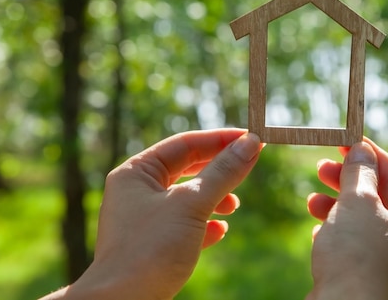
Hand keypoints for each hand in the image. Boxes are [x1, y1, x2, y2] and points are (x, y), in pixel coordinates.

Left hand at [40, 129, 262, 299]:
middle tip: (249, 164)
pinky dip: (204, 224)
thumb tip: (251, 144)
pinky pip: (183, 224)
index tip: (251, 138)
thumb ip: (223, 173)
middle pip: (186, 168)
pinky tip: (220, 231)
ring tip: (233, 205)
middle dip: (218, 169)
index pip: (184, 144)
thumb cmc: (150, 250)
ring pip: (186, 197)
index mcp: (136, 173)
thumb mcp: (192, 205)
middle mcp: (137, 191)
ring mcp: (143, 219)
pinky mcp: (152, 244)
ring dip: (214, 197)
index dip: (219, 140)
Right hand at [306, 139, 387, 299]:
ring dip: (337, 206)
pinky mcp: (371, 276)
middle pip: (380, 198)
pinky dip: (337, 232)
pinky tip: (317, 230)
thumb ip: (359, 172)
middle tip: (322, 166)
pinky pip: (356, 244)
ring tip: (311, 201)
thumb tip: (360, 150)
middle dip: (348, 181)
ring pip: (364, 221)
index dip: (371, 156)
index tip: (348, 142)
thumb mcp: (357, 202)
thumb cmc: (357, 255)